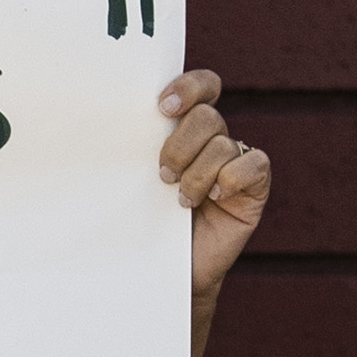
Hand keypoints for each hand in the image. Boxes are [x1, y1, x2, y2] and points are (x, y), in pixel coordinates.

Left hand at [160, 68, 271, 356]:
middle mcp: (213, 139)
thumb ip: (134, 148)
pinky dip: (231, 179)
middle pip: (207, 117)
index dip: (188, 86)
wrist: (166, 270)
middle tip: (163, 175)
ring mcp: (236, 162)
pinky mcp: (254, 186)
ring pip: (223, 145)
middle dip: (180, 146)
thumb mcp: (134, 181)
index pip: (201, 86)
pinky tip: (215, 197)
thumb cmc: (144, 221)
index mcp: (185, 128)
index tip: (162, 107)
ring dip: (198, 174)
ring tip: (181, 200)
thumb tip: (102, 122)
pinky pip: (254, 165)